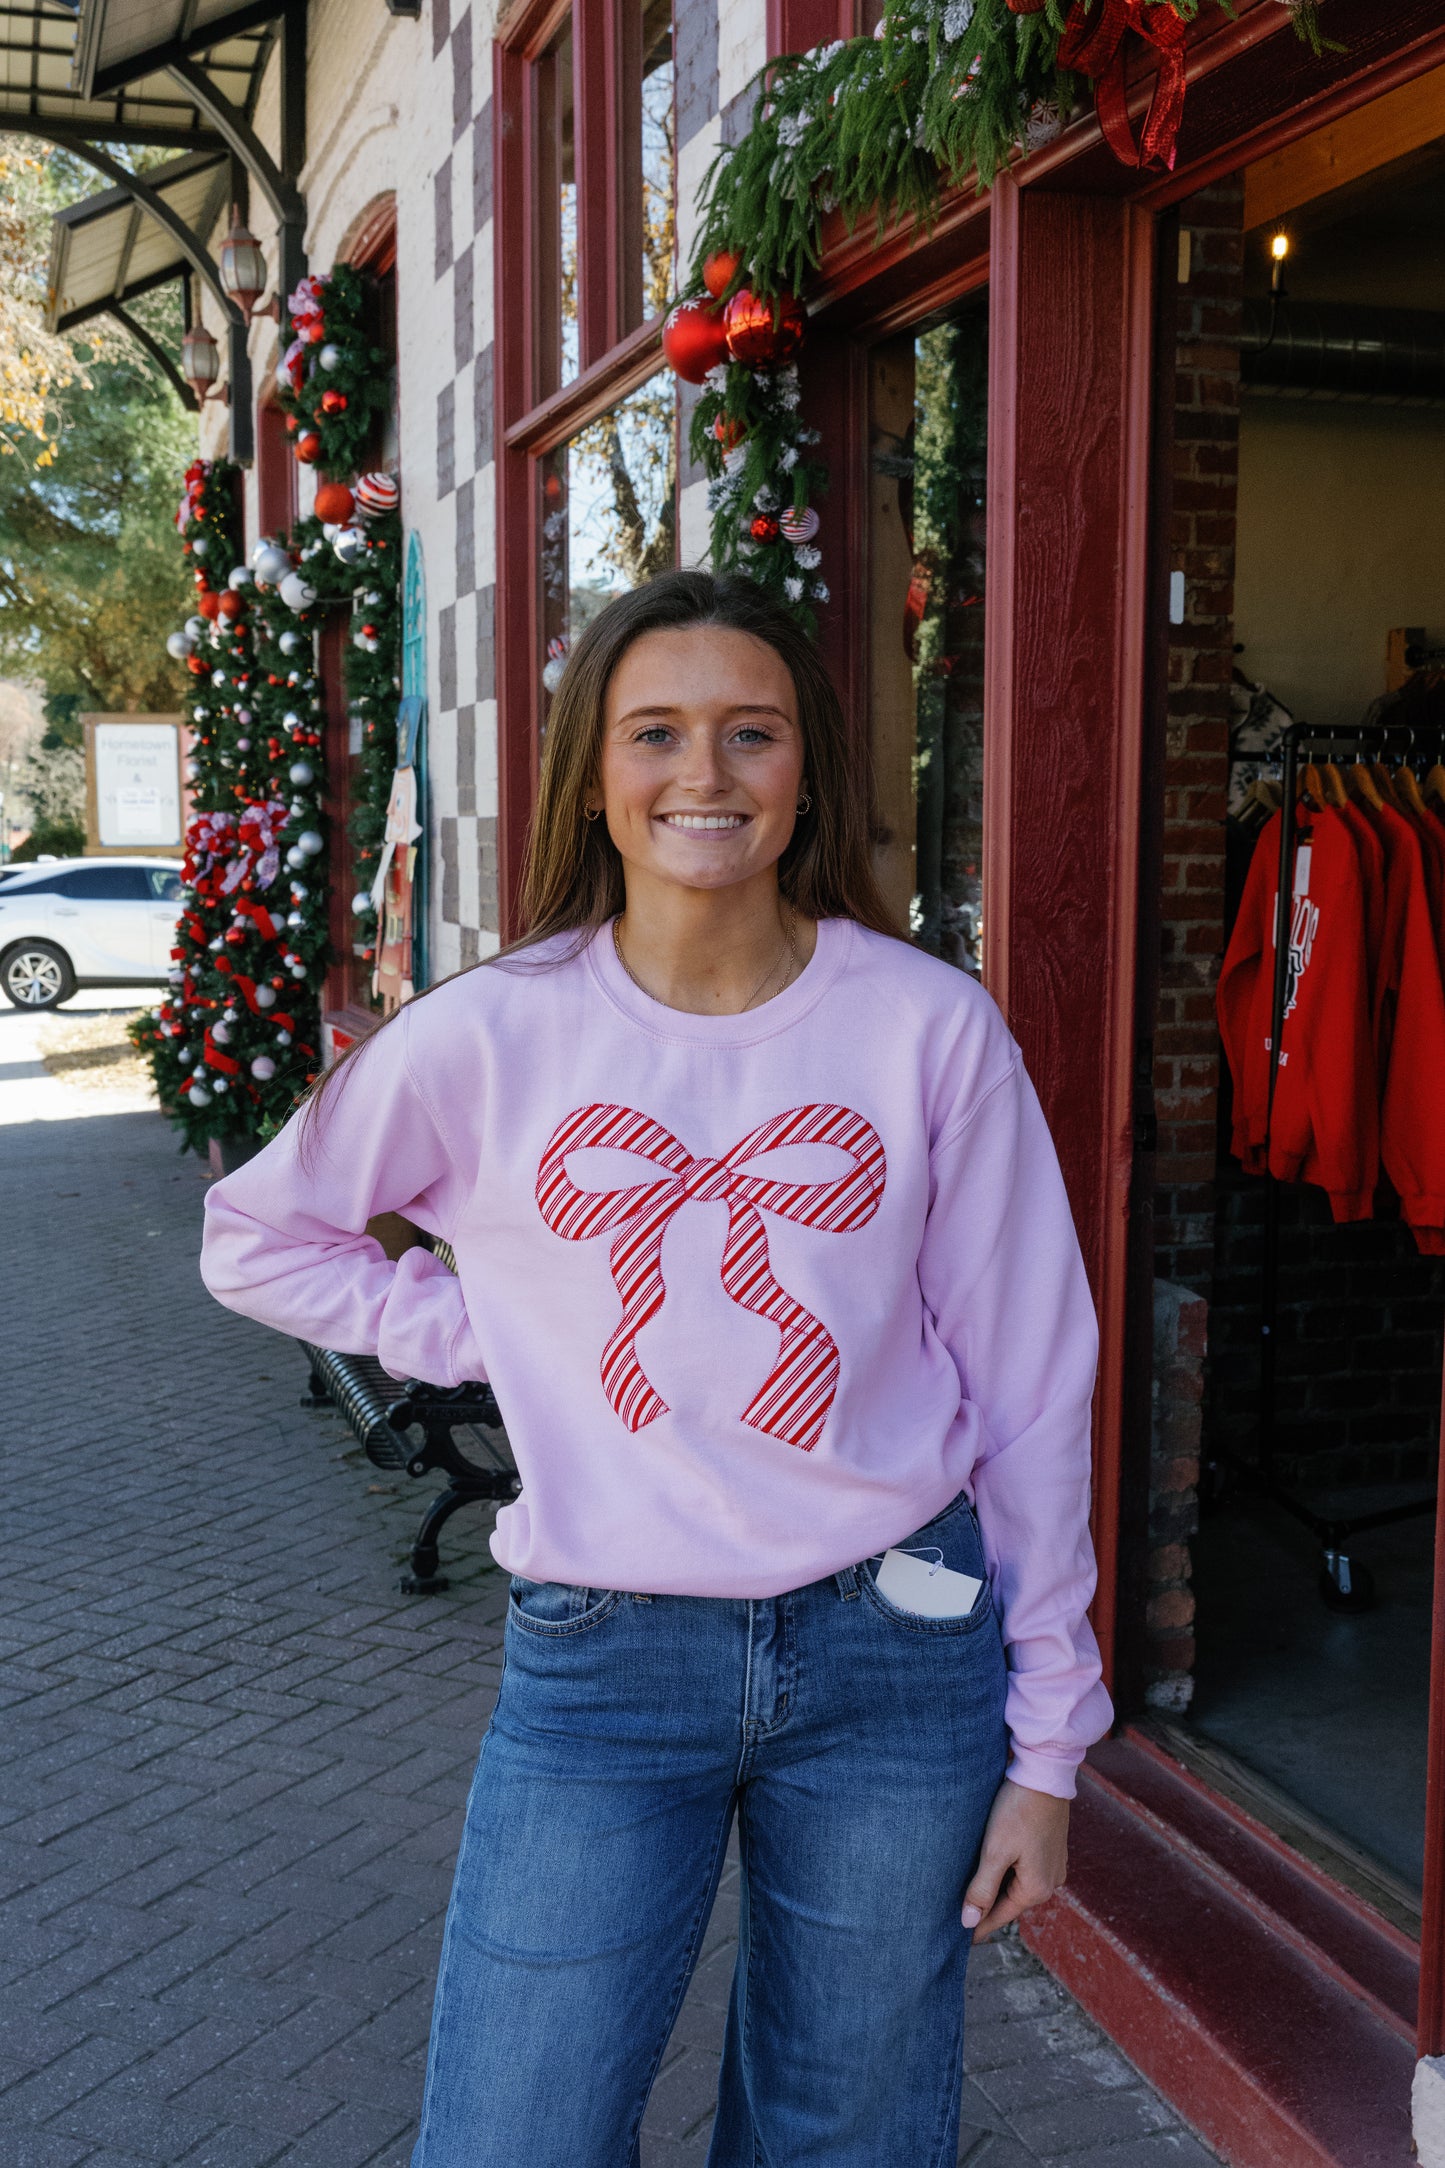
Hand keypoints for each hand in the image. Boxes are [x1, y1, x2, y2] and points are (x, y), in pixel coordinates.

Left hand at [961, 1777, 1069, 1940]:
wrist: (1045, 1774)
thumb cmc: (1018, 1810)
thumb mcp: (995, 1851)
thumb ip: (981, 1888)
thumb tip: (969, 1922)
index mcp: (1036, 1889)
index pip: (1000, 1917)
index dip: (978, 1927)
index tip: (959, 1941)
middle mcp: (1050, 1882)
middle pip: (1011, 1902)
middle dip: (987, 1907)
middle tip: (961, 1914)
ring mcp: (1054, 1865)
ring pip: (1019, 1885)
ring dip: (998, 1888)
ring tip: (973, 1892)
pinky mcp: (1052, 1848)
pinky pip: (1027, 1870)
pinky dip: (1009, 1872)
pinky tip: (994, 1866)